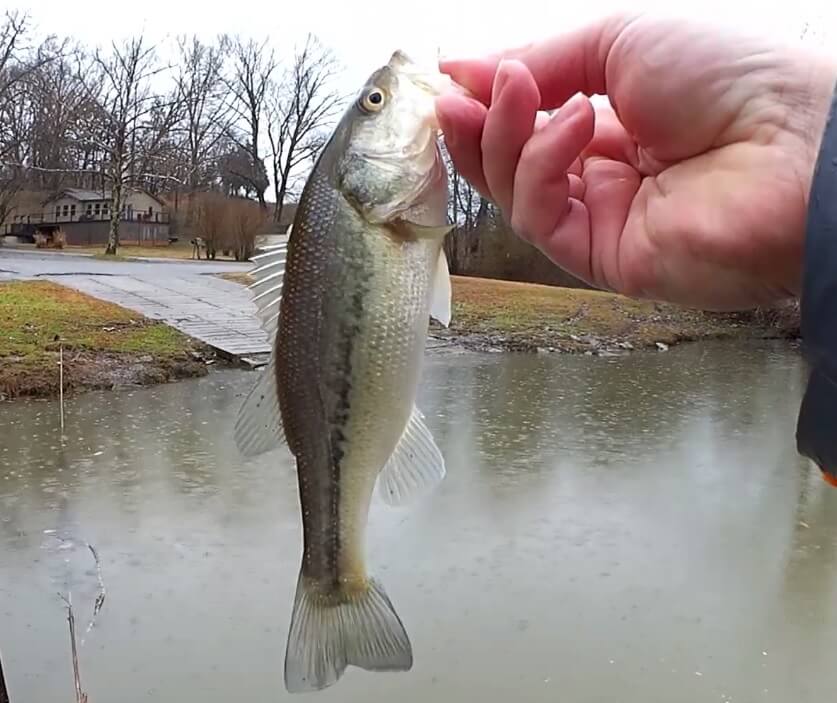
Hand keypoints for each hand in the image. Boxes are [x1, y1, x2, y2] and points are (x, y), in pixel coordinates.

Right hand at [435, 14, 836, 309]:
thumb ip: (541, 60)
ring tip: (517, 90)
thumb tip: (463, 68)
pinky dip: (542, 166)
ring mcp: (603, 221)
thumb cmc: (728, 78)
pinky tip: (572, 125)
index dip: (488, 103)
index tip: (451, 79)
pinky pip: (543, 217)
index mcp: (614, 125)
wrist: (794, 142)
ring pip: (516, 192)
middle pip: (512, 166)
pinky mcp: (603, 259)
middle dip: (478, 128)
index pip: (529, 125)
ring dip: (505, 138)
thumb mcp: (621, 42)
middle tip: (451, 97)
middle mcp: (605, 177)